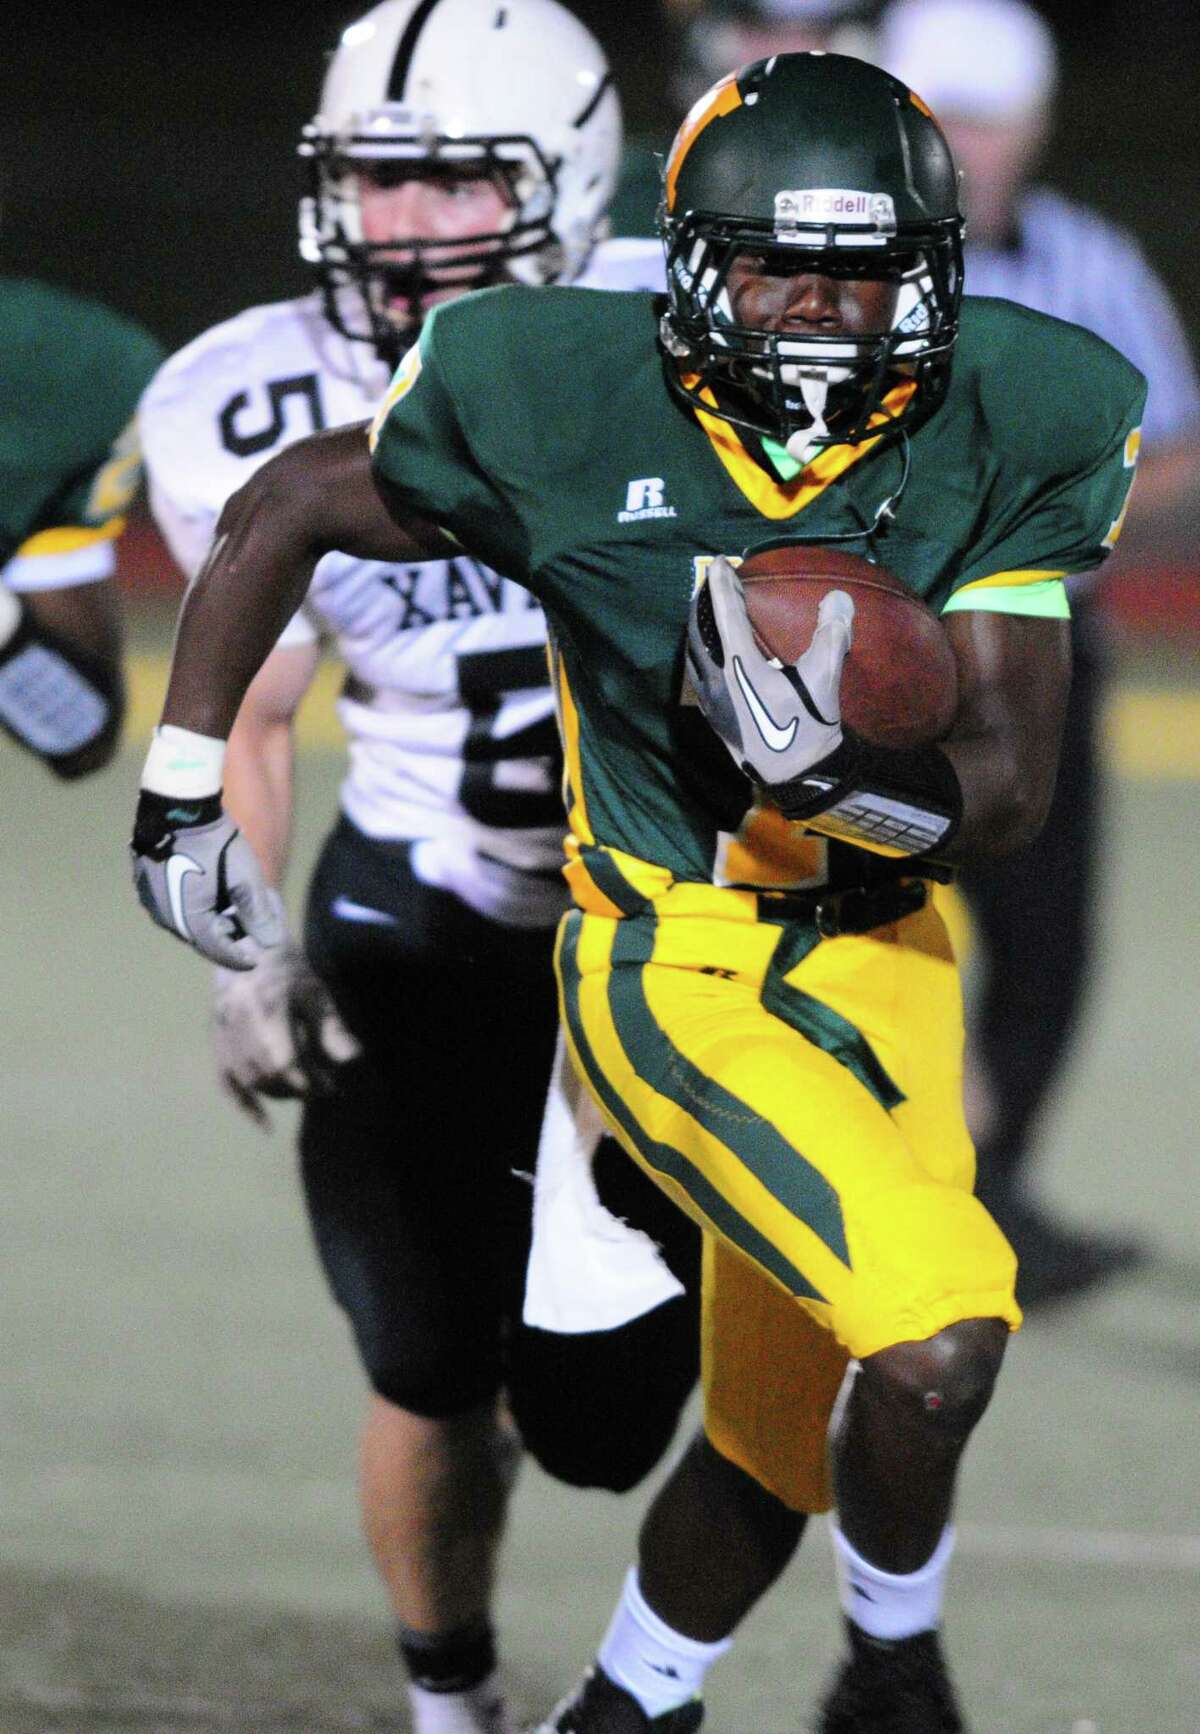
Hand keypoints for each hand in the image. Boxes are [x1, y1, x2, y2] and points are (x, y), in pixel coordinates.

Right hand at [131, 789, 285, 967]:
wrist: (178, 804)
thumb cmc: (215, 841)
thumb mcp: (245, 877)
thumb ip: (258, 913)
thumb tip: (271, 944)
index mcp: (188, 919)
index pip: (216, 949)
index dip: (238, 958)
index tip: (254, 961)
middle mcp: (164, 915)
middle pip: (199, 937)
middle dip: (223, 937)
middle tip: (245, 932)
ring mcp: (151, 898)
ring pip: (185, 921)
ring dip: (208, 921)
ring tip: (229, 912)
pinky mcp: (145, 882)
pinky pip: (172, 905)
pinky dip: (193, 906)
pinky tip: (209, 893)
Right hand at [211, 943, 360, 1127]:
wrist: (244, 947)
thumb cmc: (285, 968)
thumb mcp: (314, 992)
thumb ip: (331, 1028)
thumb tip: (353, 1060)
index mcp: (266, 1011)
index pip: (286, 1061)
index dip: (309, 1080)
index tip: (332, 1085)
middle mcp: (239, 1026)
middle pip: (267, 1074)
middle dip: (296, 1087)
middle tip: (321, 1087)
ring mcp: (222, 1036)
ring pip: (248, 1080)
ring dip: (276, 1093)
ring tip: (300, 1090)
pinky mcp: (216, 1043)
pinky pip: (226, 1082)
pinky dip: (244, 1105)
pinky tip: (264, 1124)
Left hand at [687, 557, 854, 793]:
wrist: (797, 778)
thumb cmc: (808, 729)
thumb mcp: (823, 680)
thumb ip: (831, 635)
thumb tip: (838, 598)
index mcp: (740, 667)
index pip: (725, 615)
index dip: (721, 586)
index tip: (718, 563)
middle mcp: (717, 681)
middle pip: (699, 633)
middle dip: (704, 605)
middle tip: (713, 586)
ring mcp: (712, 702)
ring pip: (694, 656)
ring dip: (700, 631)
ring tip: (710, 617)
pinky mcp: (714, 718)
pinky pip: (699, 675)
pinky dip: (703, 655)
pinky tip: (714, 657)